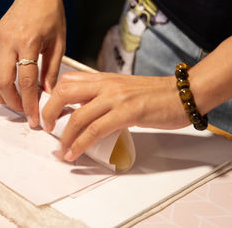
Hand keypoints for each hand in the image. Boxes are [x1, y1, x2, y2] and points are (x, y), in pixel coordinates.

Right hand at [0, 0, 65, 127]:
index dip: (30, 104)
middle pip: (3, 82)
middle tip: (24, 111)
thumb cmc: (50, 16)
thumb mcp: (59, 43)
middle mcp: (8, 42)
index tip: (34, 119)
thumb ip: (52, 70)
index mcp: (29, 42)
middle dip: (13, 103)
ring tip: (9, 102)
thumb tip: (47, 94)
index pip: (27, 81)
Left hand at [42, 72, 189, 160]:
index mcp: (103, 78)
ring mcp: (116, 98)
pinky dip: (80, 144)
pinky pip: (96, 130)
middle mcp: (106, 84)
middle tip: (47, 128)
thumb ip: (102, 95)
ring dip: (64, 137)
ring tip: (61, 150)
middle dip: (49, 112)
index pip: (67, 81)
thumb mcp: (123, 89)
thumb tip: (83, 110)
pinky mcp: (127, 113)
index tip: (48, 114)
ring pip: (78, 116)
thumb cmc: (155, 94)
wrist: (184, 93)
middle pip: (64, 93)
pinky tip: (74, 153)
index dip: (51, 97)